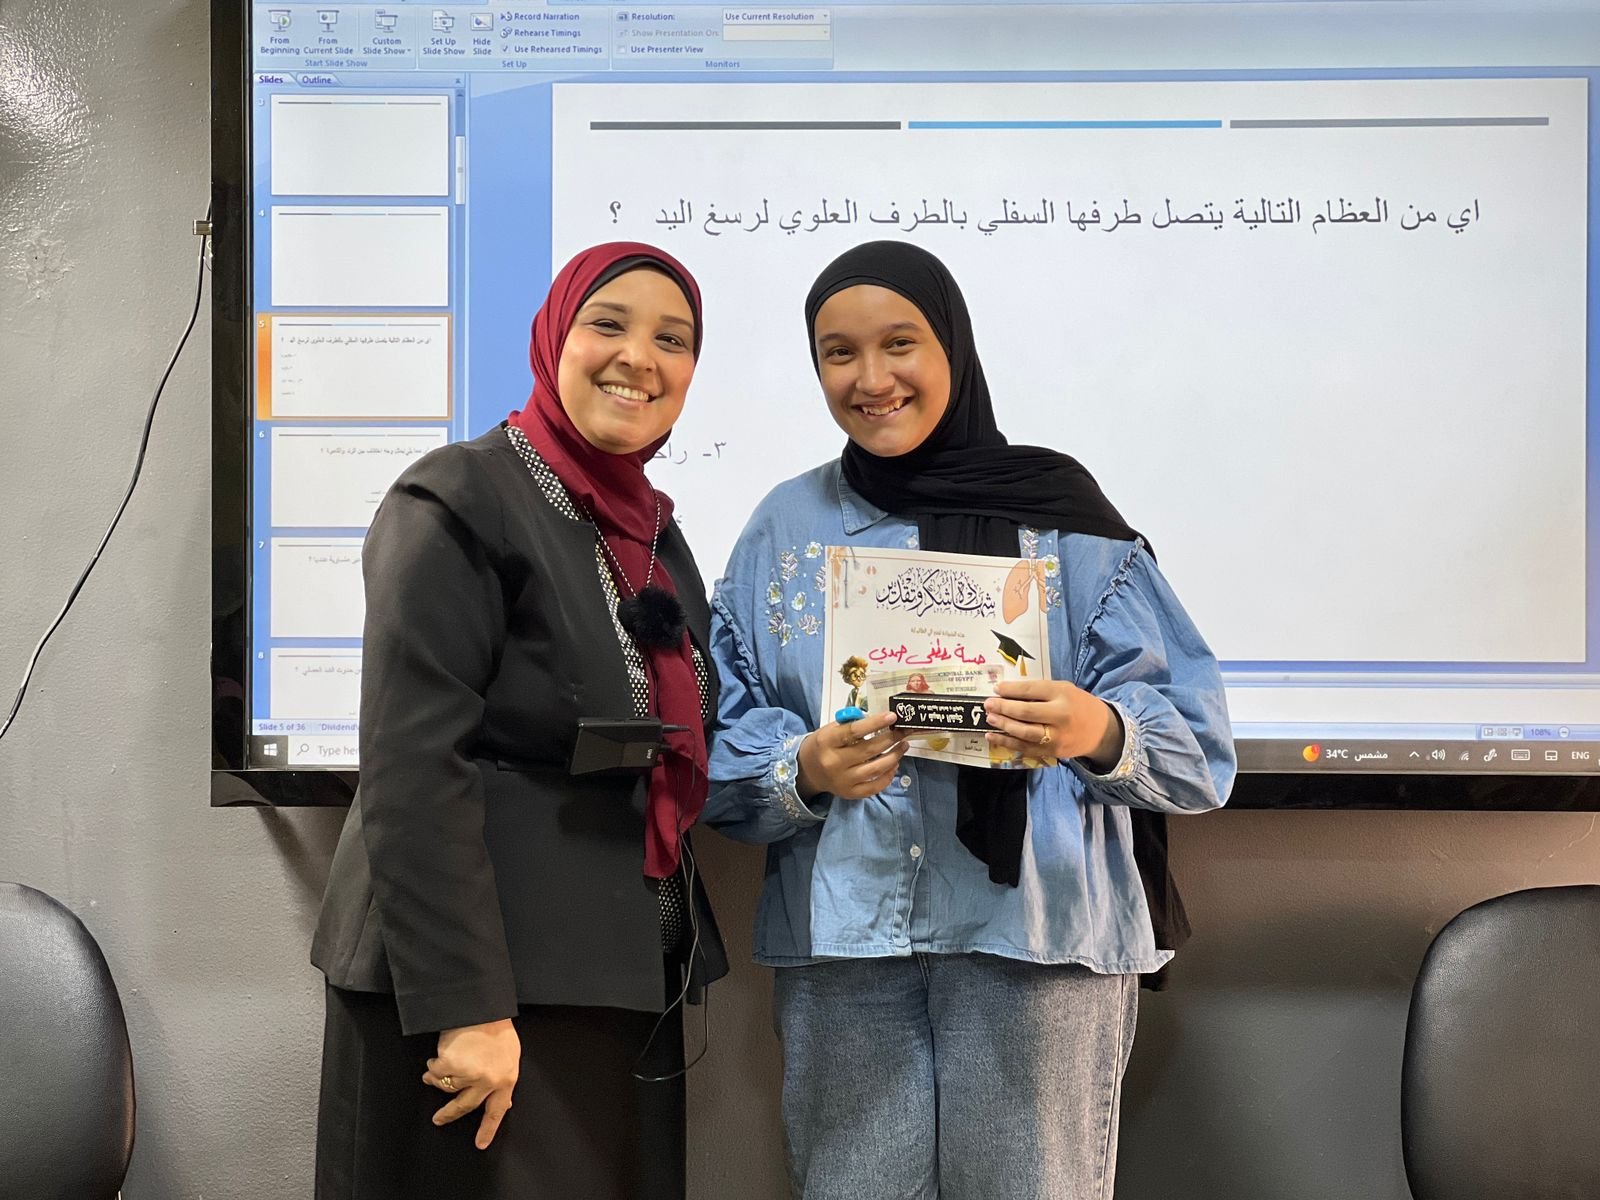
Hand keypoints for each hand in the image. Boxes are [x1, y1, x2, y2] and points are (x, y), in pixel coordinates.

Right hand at [422, 1018, 519, 1148]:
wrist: (482, 1008)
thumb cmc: (496, 1028)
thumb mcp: (509, 1056)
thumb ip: (504, 1080)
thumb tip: (506, 1102)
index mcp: (506, 1079)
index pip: (497, 1110)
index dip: (488, 1129)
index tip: (480, 1144)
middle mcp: (488, 1081)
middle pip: (464, 1106)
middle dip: (449, 1115)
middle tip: (438, 1119)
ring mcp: (469, 1074)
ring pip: (448, 1086)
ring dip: (439, 1079)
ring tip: (435, 1070)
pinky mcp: (451, 1065)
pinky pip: (437, 1073)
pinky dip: (433, 1067)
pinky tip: (436, 1059)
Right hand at [796, 710, 906, 800]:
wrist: (809, 770)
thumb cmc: (824, 745)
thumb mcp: (831, 729)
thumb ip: (852, 723)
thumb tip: (879, 719)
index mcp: (827, 742)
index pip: (854, 731)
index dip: (875, 723)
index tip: (892, 716)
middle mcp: (834, 763)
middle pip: (869, 750)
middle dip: (891, 739)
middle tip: (904, 731)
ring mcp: (843, 780)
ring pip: (876, 769)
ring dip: (894, 756)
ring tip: (903, 746)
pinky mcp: (850, 793)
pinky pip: (875, 786)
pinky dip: (888, 775)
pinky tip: (894, 764)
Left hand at [984, 680, 1122, 770]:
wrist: (1101, 731)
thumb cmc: (1078, 705)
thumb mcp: (1064, 690)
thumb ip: (1039, 691)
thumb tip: (1007, 692)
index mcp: (1063, 694)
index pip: (1031, 691)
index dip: (1011, 690)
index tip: (996, 689)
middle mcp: (1060, 716)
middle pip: (1026, 712)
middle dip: (1003, 708)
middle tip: (988, 704)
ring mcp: (1056, 736)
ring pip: (1024, 732)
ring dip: (1004, 726)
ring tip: (990, 719)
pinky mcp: (1052, 751)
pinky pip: (1026, 748)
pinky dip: (1008, 743)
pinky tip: (994, 737)